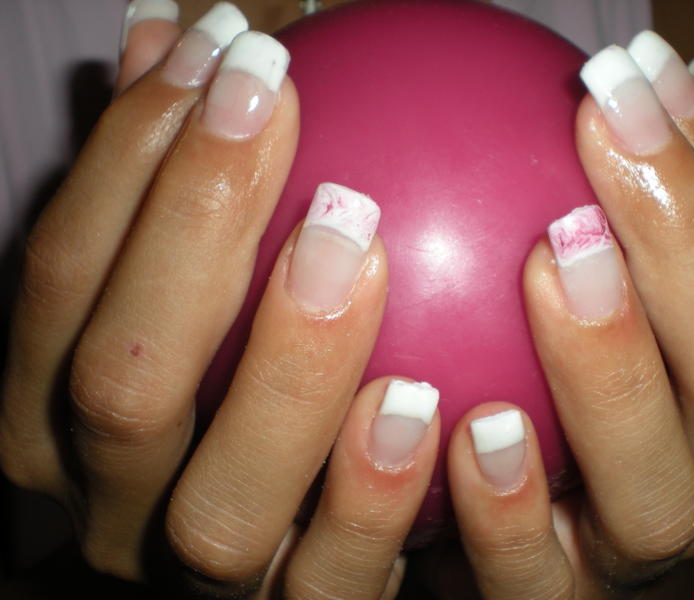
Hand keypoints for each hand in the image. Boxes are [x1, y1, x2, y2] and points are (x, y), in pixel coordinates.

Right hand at [0, 4, 440, 596]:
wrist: (284, 543)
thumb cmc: (235, 377)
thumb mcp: (192, 280)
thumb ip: (175, 188)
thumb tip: (173, 35)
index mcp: (57, 412)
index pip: (63, 276)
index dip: (129, 158)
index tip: (220, 49)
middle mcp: (111, 501)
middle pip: (122, 381)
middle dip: (191, 230)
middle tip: (277, 105)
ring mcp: (204, 576)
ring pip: (221, 503)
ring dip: (289, 370)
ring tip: (358, 241)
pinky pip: (334, 578)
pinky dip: (373, 497)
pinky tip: (431, 396)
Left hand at [438, 32, 693, 598]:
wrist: (470, 517)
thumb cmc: (522, 372)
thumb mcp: (566, 274)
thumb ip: (620, 201)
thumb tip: (669, 73)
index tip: (639, 73)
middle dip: (683, 248)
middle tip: (605, 136)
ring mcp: (629, 547)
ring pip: (660, 490)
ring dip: (612, 371)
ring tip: (555, 258)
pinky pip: (539, 577)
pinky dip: (513, 512)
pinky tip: (473, 424)